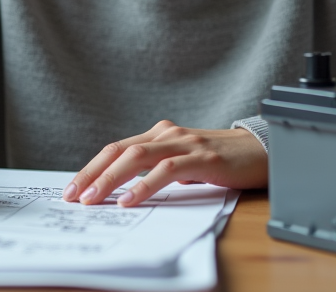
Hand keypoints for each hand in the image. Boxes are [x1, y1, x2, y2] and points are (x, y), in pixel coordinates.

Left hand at [62, 120, 267, 207]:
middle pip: (119, 151)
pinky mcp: (203, 158)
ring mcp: (185, 143)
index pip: (116, 149)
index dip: (92, 168)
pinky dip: (144, 185)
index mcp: (160, 135)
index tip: (72, 189)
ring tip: (92, 200)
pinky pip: (167, 170)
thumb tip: (123, 192)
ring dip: (110, 180)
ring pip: (137, 157)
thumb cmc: (222, 161)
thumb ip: (158, 170)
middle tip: (73, 196)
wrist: (263, 151)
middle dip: (92, 174)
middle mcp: (168, 134)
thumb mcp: (184, 164)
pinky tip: (129, 200)